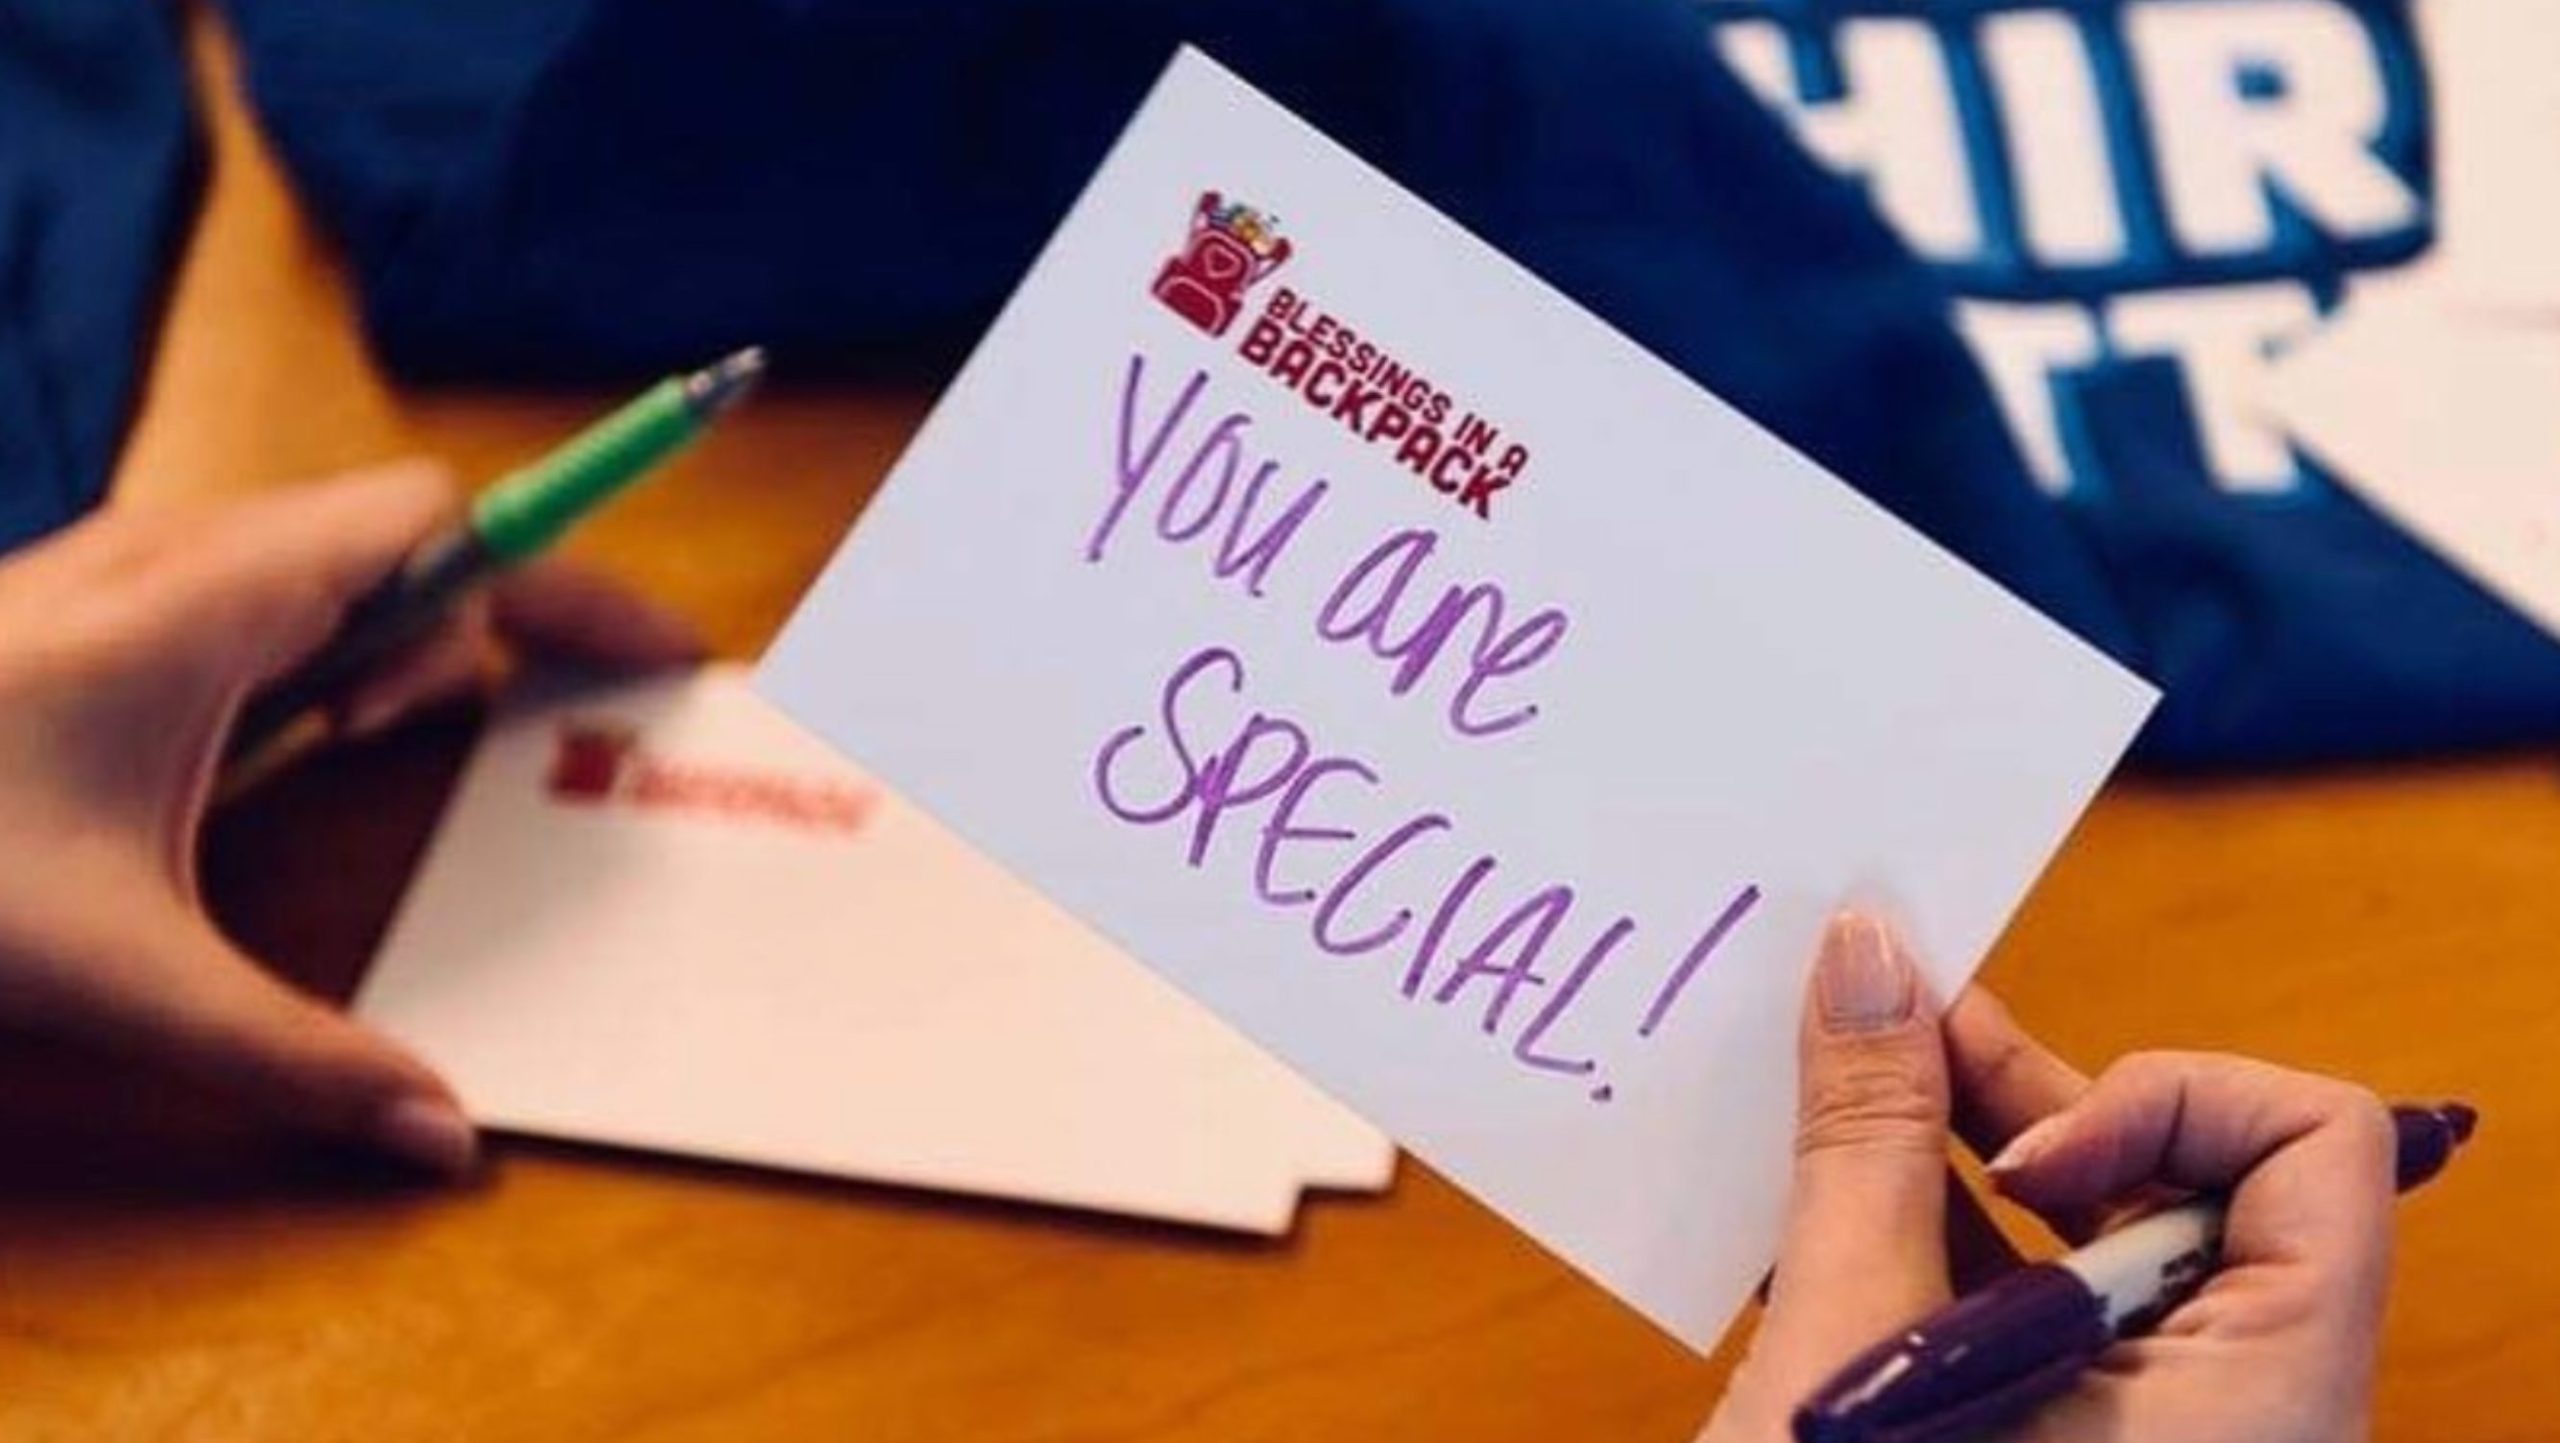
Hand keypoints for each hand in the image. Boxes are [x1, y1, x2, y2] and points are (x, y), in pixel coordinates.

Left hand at [0, 463, 702, 1177]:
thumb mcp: (115, 973)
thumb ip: (294, 1054)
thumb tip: (446, 1134)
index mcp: (207, 605)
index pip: (441, 526)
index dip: (570, 573)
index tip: (664, 645)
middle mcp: (171, 559)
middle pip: (398, 544)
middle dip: (496, 624)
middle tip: (563, 723)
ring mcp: (118, 575)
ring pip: (322, 573)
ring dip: (394, 649)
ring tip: (400, 747)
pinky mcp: (82, 610)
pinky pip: (253, 604)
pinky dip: (315, 662)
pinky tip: (288, 753)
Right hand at [1699, 915, 2398, 1442]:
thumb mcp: (1855, 1349)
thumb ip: (1867, 1138)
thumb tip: (1869, 951)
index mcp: (2264, 1397)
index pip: (2318, 1143)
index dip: (2169, 1098)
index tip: (2023, 1155)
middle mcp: (2246, 1412)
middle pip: (2194, 1173)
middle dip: (2029, 1094)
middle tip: (1892, 1033)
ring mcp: (2162, 1440)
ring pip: (2103, 1241)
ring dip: (1965, 1158)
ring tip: (1840, 1103)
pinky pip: (2052, 1310)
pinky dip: (1950, 1245)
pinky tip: (1833, 1213)